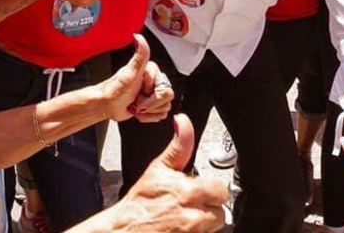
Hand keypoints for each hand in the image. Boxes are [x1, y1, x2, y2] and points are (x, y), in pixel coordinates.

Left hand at [100, 35, 173, 122]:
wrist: (106, 106)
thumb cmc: (114, 91)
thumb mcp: (129, 73)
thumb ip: (139, 55)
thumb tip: (138, 37)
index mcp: (152, 71)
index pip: (165, 89)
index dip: (151, 96)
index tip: (139, 93)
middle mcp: (154, 81)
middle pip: (167, 99)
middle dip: (149, 105)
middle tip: (136, 101)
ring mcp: (153, 94)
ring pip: (164, 108)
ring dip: (148, 112)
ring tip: (136, 105)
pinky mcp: (151, 105)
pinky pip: (160, 115)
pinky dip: (148, 117)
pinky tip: (138, 111)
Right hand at [103, 115, 226, 232]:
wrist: (123, 230)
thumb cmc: (139, 202)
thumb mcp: (159, 168)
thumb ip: (179, 146)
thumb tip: (183, 121)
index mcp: (187, 191)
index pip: (220, 191)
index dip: (210, 191)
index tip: (199, 192)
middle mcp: (191, 215)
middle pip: (220, 212)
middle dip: (208, 209)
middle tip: (190, 207)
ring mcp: (190, 232)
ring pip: (212, 226)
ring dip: (202, 224)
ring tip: (183, 219)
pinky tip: (181, 230)